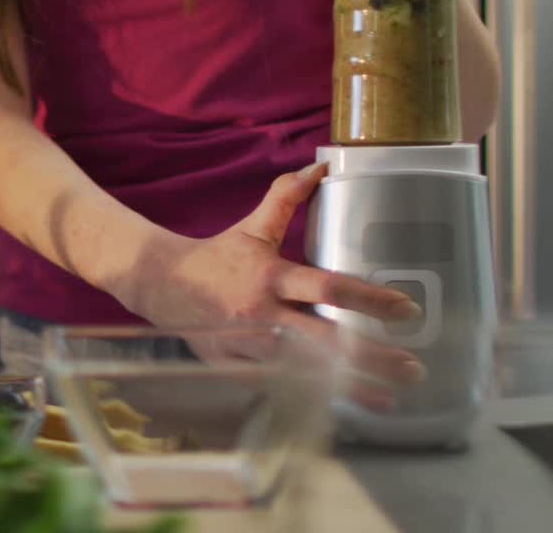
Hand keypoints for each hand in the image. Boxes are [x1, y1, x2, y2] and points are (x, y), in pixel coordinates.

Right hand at [129, 163, 425, 401]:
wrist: (161, 284)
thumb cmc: (216, 257)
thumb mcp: (252, 227)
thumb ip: (285, 197)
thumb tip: (319, 165)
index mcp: (270, 277)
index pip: (326, 287)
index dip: (367, 299)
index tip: (406, 308)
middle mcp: (261, 314)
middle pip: (322, 340)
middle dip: (368, 356)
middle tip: (412, 368)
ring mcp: (246, 345)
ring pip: (302, 372)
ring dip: (346, 388)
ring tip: (388, 399)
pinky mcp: (232, 367)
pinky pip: (275, 387)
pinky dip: (308, 399)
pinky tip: (341, 408)